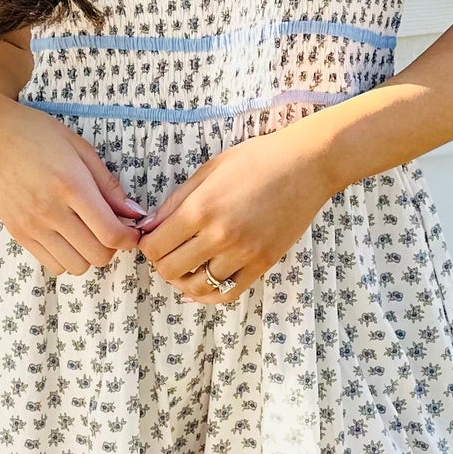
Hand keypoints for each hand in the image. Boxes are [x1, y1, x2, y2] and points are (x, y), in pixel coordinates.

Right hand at [0, 93, 146, 276]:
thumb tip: (134, 213)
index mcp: (71, 185)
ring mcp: (31, 225)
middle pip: (97, 255)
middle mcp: (50, 210)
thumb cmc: (38, 135)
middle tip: (110, 228)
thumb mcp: (80, 149)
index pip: (111, 233)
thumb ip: (108, 185)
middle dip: (112, 247)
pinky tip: (67, 237)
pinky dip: (67, 258)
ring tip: (87, 233)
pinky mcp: (18, 233)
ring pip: (76, 267)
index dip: (129, 239)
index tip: (132, 231)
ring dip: (88, 254)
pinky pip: (52, 265)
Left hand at [134, 124, 334, 303]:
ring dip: (183, 280)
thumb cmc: (257, 159)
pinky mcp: (263, 264)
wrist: (306, 165)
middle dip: (161, 263)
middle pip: (170, 270)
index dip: (146, 245)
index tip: (150, 239)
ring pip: (197, 287)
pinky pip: (228, 292)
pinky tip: (203, 284)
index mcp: (200, 209)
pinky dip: (210, 294)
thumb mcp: (209, 171)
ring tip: (184, 268)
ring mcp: (243, 254)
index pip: (155, 246)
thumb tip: (149, 226)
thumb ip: (176, 202)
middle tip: (166, 252)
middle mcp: (219, 236)